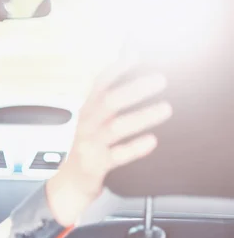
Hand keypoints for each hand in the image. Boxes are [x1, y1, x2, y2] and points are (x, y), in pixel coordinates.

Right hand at [46, 55, 172, 225]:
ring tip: (166, 109)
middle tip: (159, 80)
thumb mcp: (92, 120)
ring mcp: (91, 145)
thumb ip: (106, 101)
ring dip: (142, 116)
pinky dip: (135, 148)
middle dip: (135, 89)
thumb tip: (127, 71)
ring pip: (116, 128)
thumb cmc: (88, 146)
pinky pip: (117, 155)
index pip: (98, 84)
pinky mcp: (97, 164)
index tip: (135, 56)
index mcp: (86, 110)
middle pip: (109, 102)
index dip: (116, 69)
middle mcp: (87, 125)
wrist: (70, 181)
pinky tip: (151, 141)